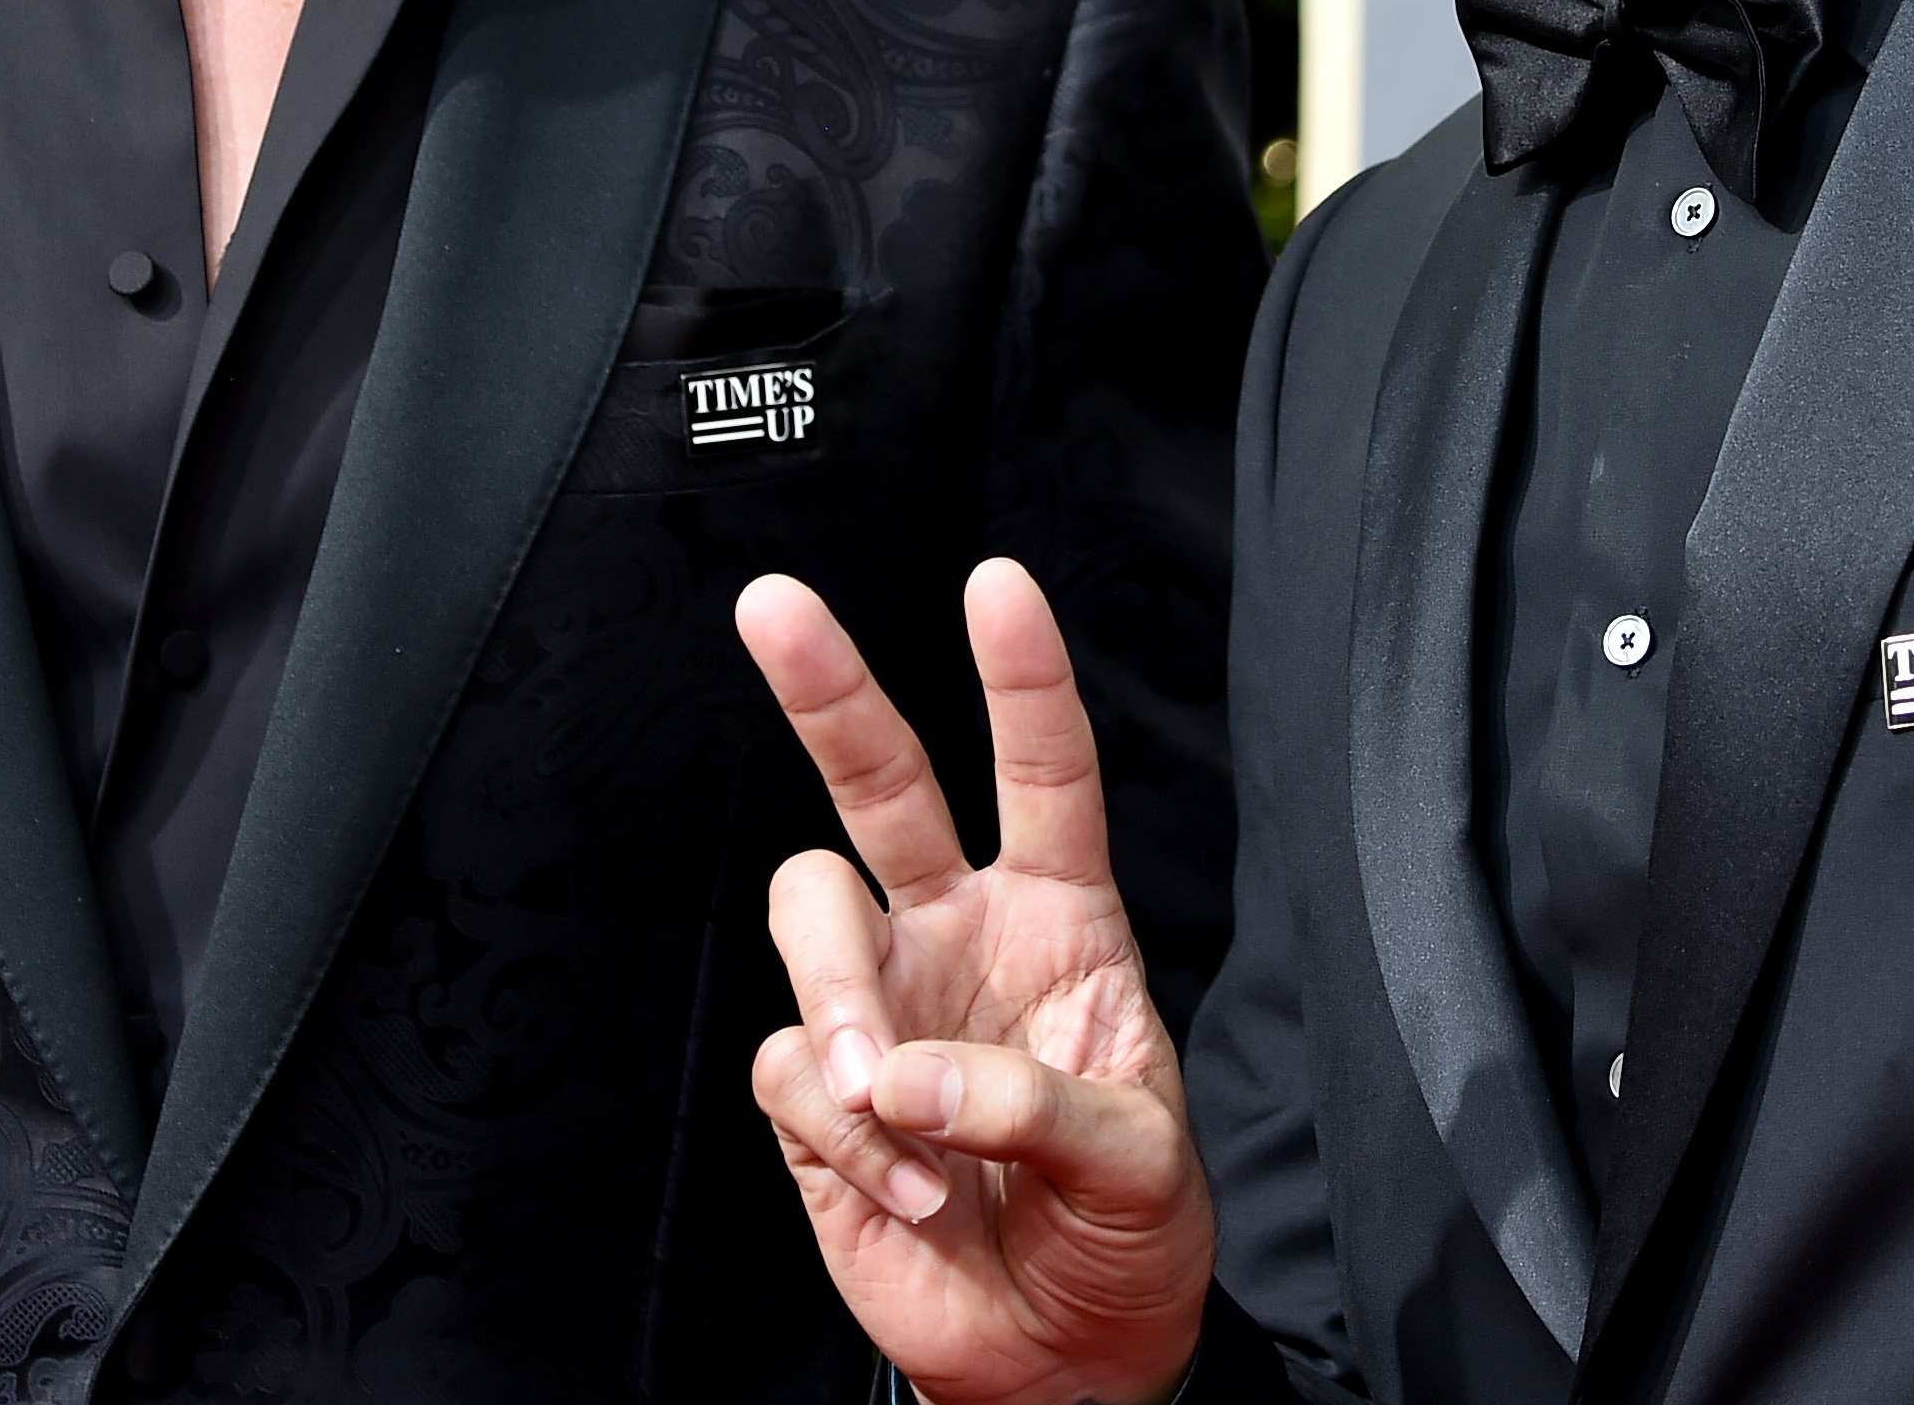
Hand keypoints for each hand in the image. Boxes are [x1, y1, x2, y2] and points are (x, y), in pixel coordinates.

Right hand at [736, 558, 1212, 1404]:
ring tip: (891, 1103)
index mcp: (1062, 920)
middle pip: (879, 784)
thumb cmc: (1128, 1236)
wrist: (1063, 1361)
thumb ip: (1031, 1106)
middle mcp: (959, 936)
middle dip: (827, 690)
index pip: (1044, 776)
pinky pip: (791, 1070)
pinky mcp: (818, 1100)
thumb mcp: (1140, 1165)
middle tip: (773, 605)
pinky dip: (844, 1136)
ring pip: (808, 917)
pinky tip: (905, 1191)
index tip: (997, 587)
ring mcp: (881, 1008)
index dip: (1023, 679)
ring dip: (841, 1002)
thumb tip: (900, 1076)